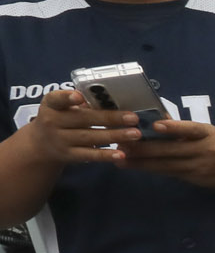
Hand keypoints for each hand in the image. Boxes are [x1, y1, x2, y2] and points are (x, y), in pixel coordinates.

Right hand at [27, 88, 142, 167]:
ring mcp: (60, 140)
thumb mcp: (63, 108)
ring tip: (135, 134)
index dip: (67, 98)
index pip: (57, 99)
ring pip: (90, 137)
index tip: (79, 97)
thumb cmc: (60, 119)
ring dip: (114, 136)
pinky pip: (89, 155)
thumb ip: (82, 104)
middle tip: (133, 118)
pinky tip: (121, 154)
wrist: (40, 145)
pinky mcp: (68, 155)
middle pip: (84, 119)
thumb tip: (114, 101)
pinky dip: (106, 155)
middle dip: (111, 118)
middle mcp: (52, 121)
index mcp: (51, 105)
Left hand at [120, 120, 214, 188]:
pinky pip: (169, 173)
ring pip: (166, 164)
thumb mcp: (207, 132)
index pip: (191, 129)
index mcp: (207, 134)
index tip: (155, 126)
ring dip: (141, 162)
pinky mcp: (195, 179)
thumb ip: (183, 129)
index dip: (174, 127)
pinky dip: (150, 169)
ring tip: (120, 158)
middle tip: (120, 144)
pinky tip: (135, 166)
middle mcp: (204, 150)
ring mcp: (199, 167)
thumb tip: (154, 121)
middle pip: (171, 150)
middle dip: (144, 148)